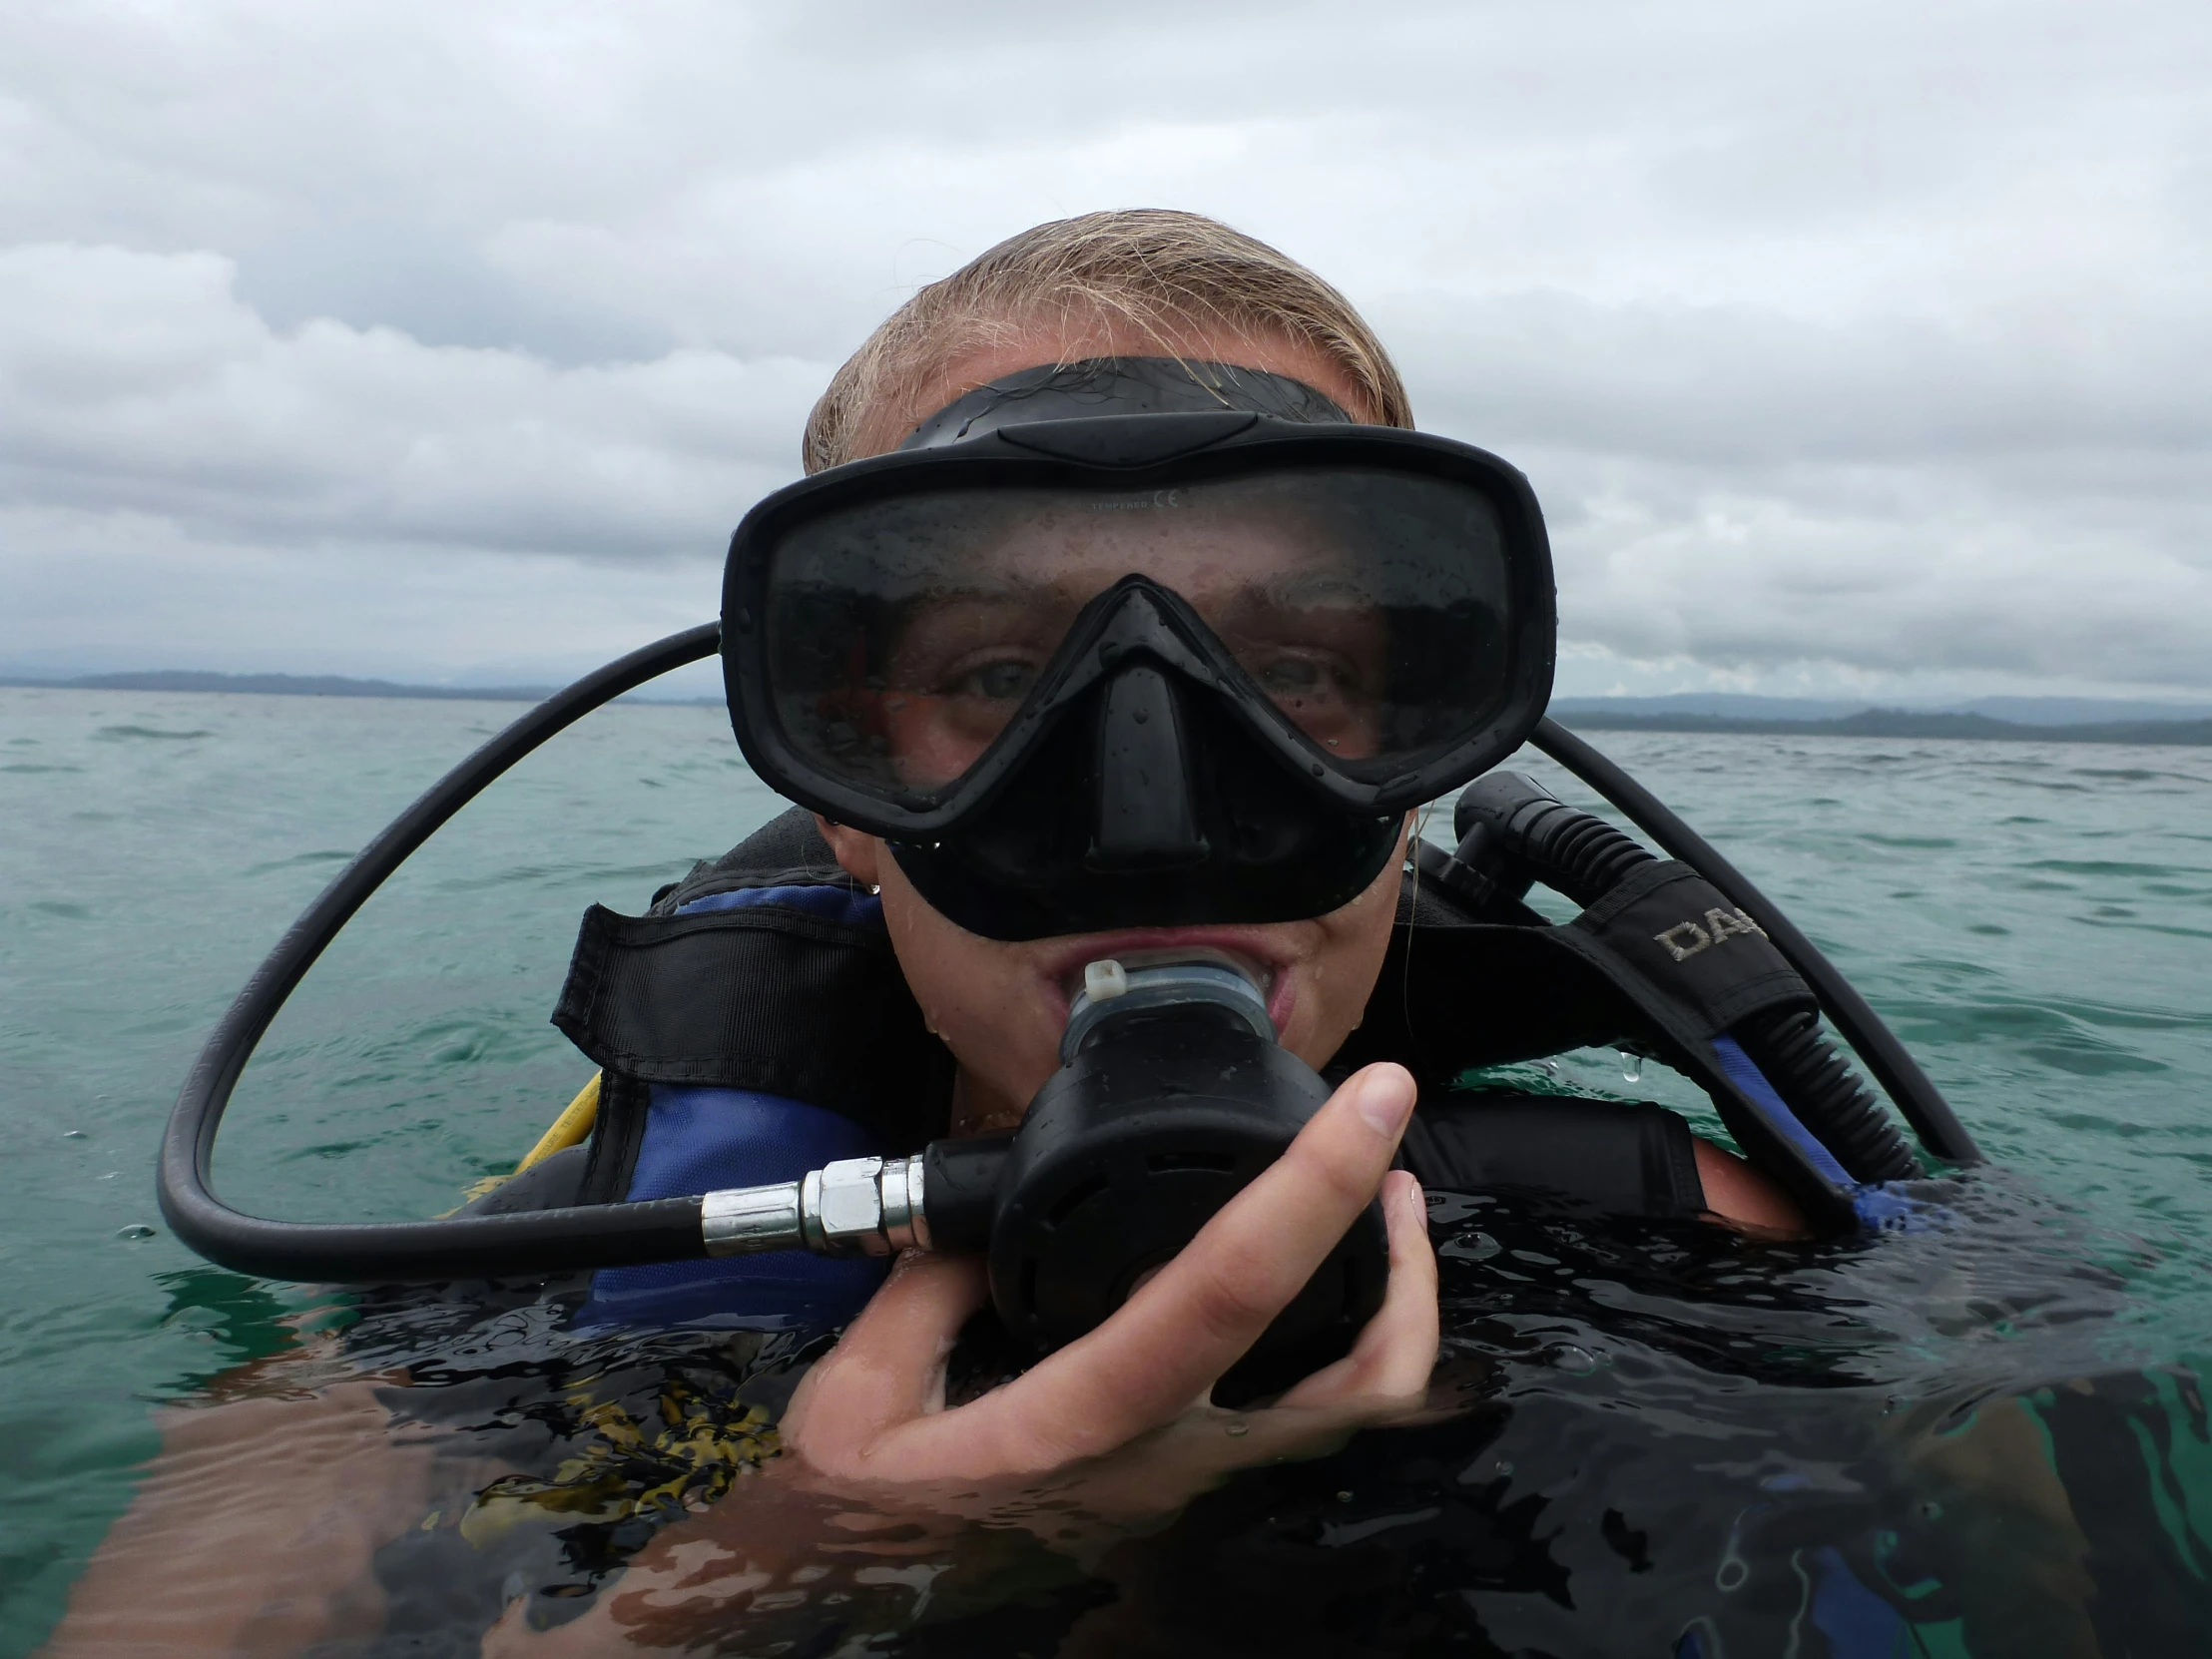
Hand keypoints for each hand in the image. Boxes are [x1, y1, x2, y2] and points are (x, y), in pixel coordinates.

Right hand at [483, 1063, 1438, 1653]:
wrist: (857, 1635)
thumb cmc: (855, 1532)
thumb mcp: (856, 1401)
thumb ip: (931, 1287)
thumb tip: (992, 1220)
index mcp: (1083, 1428)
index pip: (1230, 1287)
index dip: (1316, 1182)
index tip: (1369, 1101)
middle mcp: (1173, 1477)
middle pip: (1362, 1378)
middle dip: (1408, 1260)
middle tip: (1392, 1160)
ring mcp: (1203, 1511)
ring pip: (1360, 1420)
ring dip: (1396, 1310)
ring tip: (1379, 1216)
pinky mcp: (1202, 1524)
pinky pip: (1311, 1441)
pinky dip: (1346, 1360)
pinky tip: (1319, 1303)